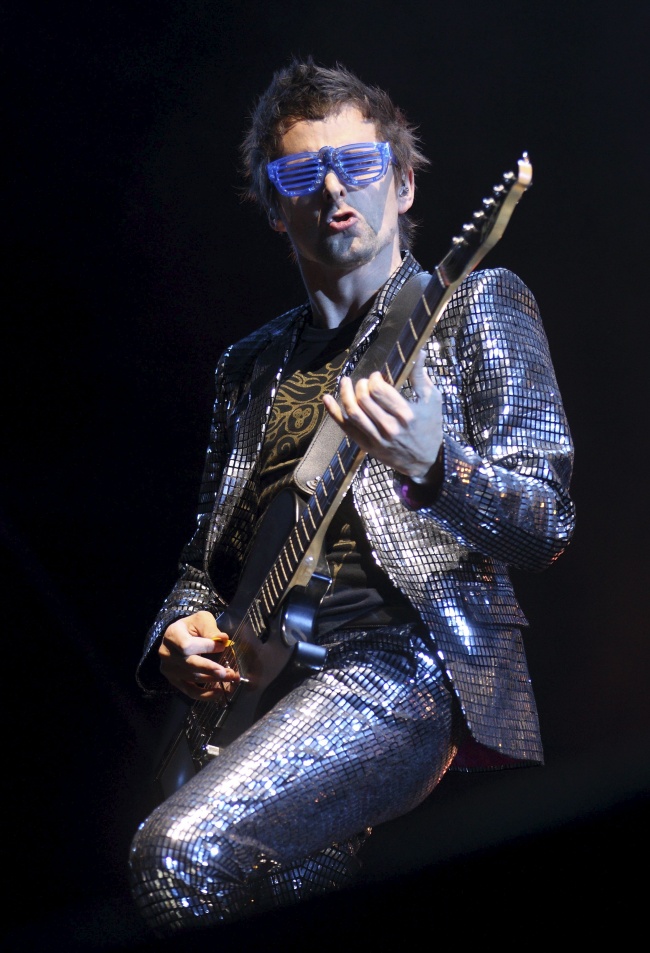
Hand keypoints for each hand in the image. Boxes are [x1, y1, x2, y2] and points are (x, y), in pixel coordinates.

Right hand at [158, 610, 239, 699]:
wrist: (179, 636)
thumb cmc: (192, 626)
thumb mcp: (201, 620)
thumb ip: (211, 629)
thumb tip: (223, 638)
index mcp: (172, 635)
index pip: (186, 645)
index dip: (205, 647)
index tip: (222, 646)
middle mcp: (166, 654)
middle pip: (189, 664)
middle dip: (210, 669)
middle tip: (228, 672)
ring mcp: (169, 670)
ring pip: (192, 678)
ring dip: (213, 679)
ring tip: (230, 677)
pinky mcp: (175, 681)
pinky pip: (189, 691)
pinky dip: (205, 694)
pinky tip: (219, 692)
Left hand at [322, 349, 442, 480]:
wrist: (426, 461)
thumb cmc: (430, 428)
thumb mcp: (432, 401)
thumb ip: (421, 377)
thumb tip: (419, 351)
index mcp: (406, 414)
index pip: (378, 390)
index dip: (374, 379)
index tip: (377, 376)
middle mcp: (390, 427)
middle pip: (364, 399)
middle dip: (361, 384)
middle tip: (365, 381)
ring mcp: (377, 438)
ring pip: (353, 413)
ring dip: (345, 394)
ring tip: (346, 383)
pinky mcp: (367, 446)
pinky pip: (346, 428)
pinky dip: (334, 413)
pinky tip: (327, 399)